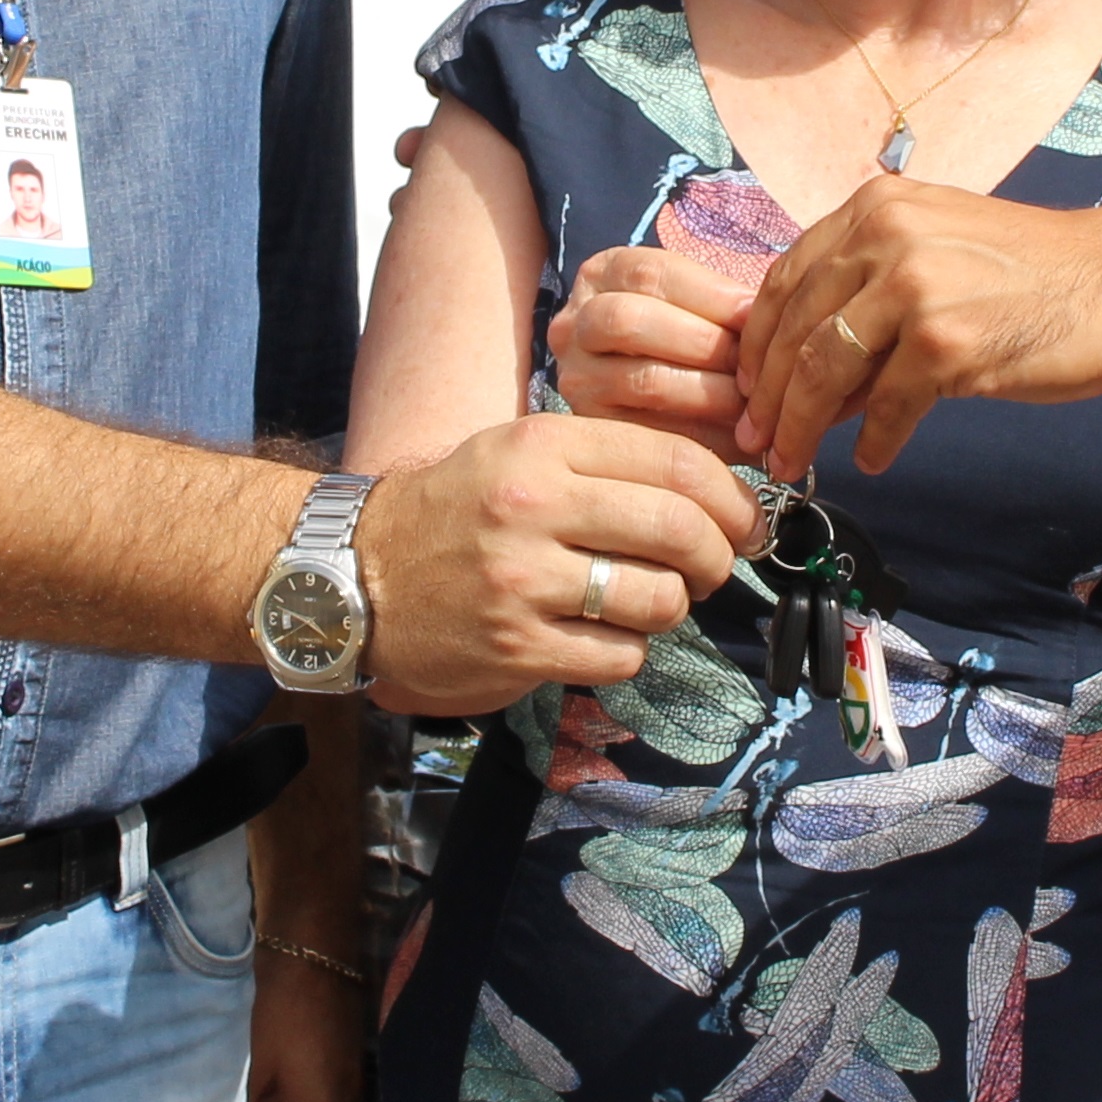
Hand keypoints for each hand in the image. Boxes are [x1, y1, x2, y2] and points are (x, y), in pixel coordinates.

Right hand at [352, 414, 758, 716]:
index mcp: (541, 446)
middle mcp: (533, 506)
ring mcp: (523, 581)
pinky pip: (620, 655)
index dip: (730, 494)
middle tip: (716, 567)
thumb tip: (713, 493)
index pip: (673, 460)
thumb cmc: (453, 512)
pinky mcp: (517, 646)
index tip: (746, 518)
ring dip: (671, 607)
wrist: (354, 576)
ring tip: (646, 601)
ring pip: (659, 598)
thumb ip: (604, 462)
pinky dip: (627, 651)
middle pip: (679, 529)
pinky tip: (600, 635)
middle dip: (719, 555)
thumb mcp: (517, 453)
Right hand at [545, 245, 750, 442]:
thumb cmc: (687, 345)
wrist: (639, 415)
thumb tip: (769, 315)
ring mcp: (576, 379)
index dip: (710, 293)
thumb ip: (722, 306)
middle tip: (754, 364)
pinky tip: (739, 437)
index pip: (651, 272)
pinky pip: (652, 433)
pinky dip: (704, 435)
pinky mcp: (593, 430)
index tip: (756, 313)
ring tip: (754, 402)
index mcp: (600, 276)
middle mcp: (572, 324)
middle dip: (703, 342)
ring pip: (644, 379)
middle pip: (631, 320)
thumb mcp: (693, 308)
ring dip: (710, 392)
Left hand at [741, 174, 1101, 475]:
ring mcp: (917, 287)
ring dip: (802, 427)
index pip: (785, 281)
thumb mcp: (935, 256)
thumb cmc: (1031, 273)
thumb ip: (868, 298)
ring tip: (795, 461)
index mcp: (874, 209)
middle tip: (757, 441)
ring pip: (825, 369)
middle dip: (767, 396)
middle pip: (796, 329)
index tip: (746, 391)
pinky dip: (874, 441)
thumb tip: (805, 377)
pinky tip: (874, 459)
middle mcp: (886, 236)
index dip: (757, 344)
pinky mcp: (950, 342)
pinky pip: (887, 406)